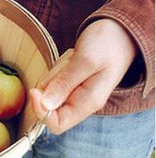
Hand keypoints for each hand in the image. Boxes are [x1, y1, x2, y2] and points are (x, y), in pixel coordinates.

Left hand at [29, 19, 136, 133]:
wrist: (120, 32)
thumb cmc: (107, 44)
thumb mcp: (85, 61)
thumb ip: (65, 83)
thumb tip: (45, 105)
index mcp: (87, 103)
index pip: (57, 124)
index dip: (41, 111)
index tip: (35, 91)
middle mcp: (80, 102)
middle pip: (48, 105)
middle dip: (50, 84)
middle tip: (67, 64)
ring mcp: (74, 93)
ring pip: (48, 90)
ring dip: (55, 73)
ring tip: (73, 60)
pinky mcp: (70, 83)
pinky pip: (53, 79)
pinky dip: (57, 68)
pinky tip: (71, 59)